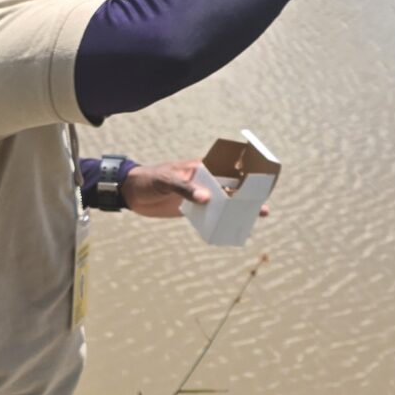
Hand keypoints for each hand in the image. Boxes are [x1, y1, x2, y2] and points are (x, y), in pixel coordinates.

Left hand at [122, 161, 268, 220]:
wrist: (131, 193)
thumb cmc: (148, 179)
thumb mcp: (166, 181)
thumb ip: (185, 188)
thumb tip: (207, 198)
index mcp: (200, 167)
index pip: (226, 166)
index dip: (244, 169)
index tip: (261, 175)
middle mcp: (203, 180)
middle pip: (230, 186)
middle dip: (247, 193)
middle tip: (263, 202)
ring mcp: (199, 196)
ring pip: (224, 202)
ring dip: (238, 209)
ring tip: (256, 216)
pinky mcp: (192, 210)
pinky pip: (211, 215)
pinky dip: (221, 221)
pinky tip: (232, 228)